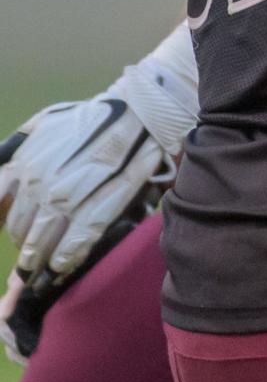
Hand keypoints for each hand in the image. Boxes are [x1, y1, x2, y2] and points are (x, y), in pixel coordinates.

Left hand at [0, 22, 196, 281]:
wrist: (138, 110)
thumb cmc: (90, 117)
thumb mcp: (43, 124)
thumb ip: (16, 148)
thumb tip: (2, 171)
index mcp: (24, 161)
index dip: (4, 224)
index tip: (11, 233)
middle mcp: (41, 180)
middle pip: (21, 227)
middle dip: (25, 246)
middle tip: (31, 257)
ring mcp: (72, 194)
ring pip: (46, 238)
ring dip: (40, 258)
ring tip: (42, 270)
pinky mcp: (102, 202)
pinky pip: (79, 236)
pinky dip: (68, 255)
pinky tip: (62, 267)